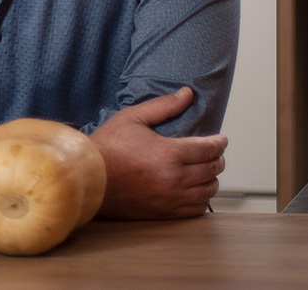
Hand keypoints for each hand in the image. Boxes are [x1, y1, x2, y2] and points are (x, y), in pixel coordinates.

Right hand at [89, 87, 226, 219]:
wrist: (87, 179)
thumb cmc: (106, 148)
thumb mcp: (132, 118)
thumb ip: (163, 106)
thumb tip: (186, 94)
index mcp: (169, 153)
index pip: (209, 149)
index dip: (219, 143)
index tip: (220, 140)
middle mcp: (174, 178)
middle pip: (213, 169)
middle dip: (218, 159)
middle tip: (215, 153)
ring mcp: (170, 198)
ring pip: (208, 191)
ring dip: (212, 179)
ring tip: (208, 172)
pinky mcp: (164, 213)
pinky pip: (196, 209)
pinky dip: (202, 200)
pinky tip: (196, 191)